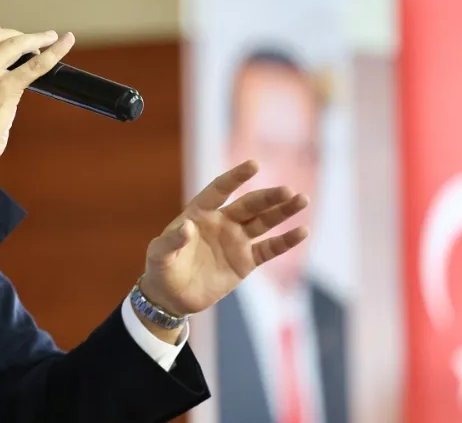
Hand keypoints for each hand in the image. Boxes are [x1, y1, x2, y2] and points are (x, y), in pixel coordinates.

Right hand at [0, 18, 75, 169]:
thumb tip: (0, 60)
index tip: (1, 31)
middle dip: (16, 36)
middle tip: (29, 44)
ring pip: (15, 42)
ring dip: (35, 39)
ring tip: (48, 39)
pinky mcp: (5, 88)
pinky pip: (35, 64)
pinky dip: (54, 51)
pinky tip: (65, 41)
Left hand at [138, 160, 308, 320]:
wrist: (172, 296)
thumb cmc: (161, 268)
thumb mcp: (159, 254)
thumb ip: (172, 240)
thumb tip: (187, 227)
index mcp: (200, 213)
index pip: (220, 190)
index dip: (236, 178)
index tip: (254, 165)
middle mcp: (222, 222)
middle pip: (249, 205)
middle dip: (268, 198)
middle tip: (287, 191)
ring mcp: (236, 241)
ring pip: (264, 222)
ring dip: (283, 212)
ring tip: (302, 199)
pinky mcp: (245, 262)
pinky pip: (269, 249)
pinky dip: (285, 241)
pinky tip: (302, 231)